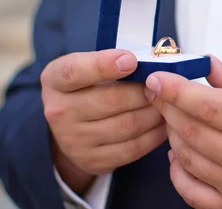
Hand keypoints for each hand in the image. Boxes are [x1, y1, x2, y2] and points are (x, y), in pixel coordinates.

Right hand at [41, 49, 166, 193]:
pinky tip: (163, 123)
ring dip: (154, 113)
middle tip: (163, 85)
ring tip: (166, 103)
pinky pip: (132, 148)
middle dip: (143, 92)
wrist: (69, 127)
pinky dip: (154, 135)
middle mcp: (59, 111)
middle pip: (111, 100)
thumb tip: (149, 63)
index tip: (131, 60)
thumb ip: (110, 61)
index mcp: (55, 80)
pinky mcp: (92, 160)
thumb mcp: (86, 66)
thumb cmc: (87, 86)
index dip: (104, 65)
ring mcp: (73, 140)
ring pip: (126, 125)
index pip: (75, 71)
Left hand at [145, 57, 221, 208]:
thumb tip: (208, 66)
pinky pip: (191, 192)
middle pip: (192, 130)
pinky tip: (180, 152)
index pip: (209, 105)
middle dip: (167, 106)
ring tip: (175, 115)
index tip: (158, 77)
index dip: (177, 89)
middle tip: (160, 90)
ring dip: (172, 133)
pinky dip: (177, 171)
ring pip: (187, 158)